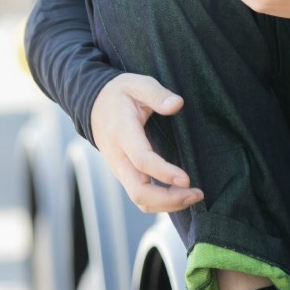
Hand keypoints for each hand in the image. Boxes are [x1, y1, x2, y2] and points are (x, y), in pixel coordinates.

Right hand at [89, 73, 203, 213]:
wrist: (93, 104)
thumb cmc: (120, 94)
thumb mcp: (137, 84)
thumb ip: (157, 94)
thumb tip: (177, 104)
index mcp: (122, 133)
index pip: (142, 160)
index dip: (164, 173)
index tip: (186, 179)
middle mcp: (118, 157)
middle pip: (139, 191)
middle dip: (169, 199)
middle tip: (197, 194)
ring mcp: (120, 169)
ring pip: (139, 200)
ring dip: (167, 204)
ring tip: (194, 197)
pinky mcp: (125, 174)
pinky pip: (140, 197)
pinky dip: (161, 203)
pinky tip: (181, 197)